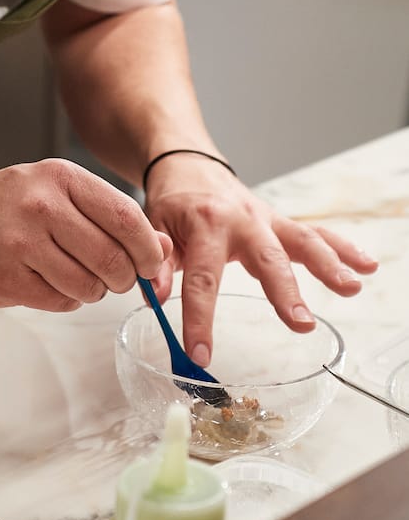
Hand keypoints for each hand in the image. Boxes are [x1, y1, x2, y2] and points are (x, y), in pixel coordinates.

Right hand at [0, 158, 169, 311]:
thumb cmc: (0, 205)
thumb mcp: (54, 192)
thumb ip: (109, 216)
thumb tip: (164, 247)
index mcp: (58, 177)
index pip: (126, 216)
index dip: (149, 248)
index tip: (153, 263)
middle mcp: (40, 206)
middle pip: (112, 258)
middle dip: (124, 278)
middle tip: (116, 279)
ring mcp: (21, 244)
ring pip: (89, 286)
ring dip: (92, 291)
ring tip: (73, 276)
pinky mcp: (6, 279)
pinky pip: (60, 302)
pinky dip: (64, 299)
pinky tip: (45, 281)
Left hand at [145, 158, 377, 364]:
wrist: (190, 166)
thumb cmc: (173, 201)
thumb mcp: (153, 225)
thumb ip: (159, 262)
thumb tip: (155, 298)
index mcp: (204, 224)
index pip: (202, 278)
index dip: (200, 318)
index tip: (200, 353)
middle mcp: (242, 221)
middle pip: (266, 259)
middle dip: (285, 292)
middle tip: (301, 323)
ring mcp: (267, 220)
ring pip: (302, 241)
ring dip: (329, 265)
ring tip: (352, 288)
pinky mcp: (281, 223)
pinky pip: (316, 235)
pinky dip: (343, 249)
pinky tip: (366, 267)